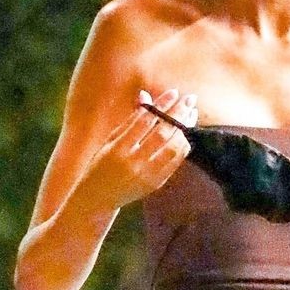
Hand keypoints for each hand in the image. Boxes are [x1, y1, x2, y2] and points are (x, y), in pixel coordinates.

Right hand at [79, 88, 196, 214]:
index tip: (174, 92)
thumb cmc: (102, 163)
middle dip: (179, 113)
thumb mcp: (111, 140)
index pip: (144, 122)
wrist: (98, 197)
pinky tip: (186, 133)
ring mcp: (146, 175)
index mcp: (118, 148)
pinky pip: (175, 162)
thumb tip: (146, 96)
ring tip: (191, 114)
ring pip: (173, 148)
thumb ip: (131, 120)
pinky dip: (183, 146)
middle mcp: (133, 162)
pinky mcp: (156, 183)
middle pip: (162, 133)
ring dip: (185, 129)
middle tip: (190, 99)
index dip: (161, 106)